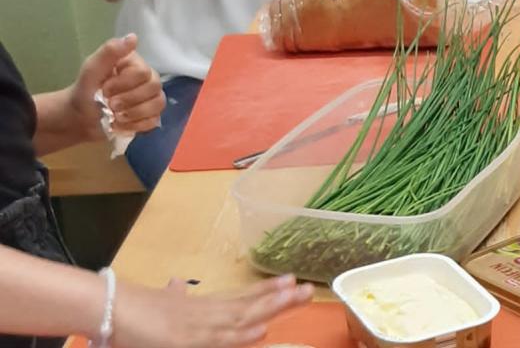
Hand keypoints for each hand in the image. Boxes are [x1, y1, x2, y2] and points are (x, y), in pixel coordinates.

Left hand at [70, 34, 164, 138]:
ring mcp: (151, 98)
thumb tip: (133, 37)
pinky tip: (121, 124)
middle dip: (129, 100)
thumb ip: (110, 51)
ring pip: (158, 105)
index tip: (104, 88)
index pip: (143, 73)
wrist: (80, 116)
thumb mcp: (92, 69)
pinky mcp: (151, 116)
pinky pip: (154, 121)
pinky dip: (135, 125)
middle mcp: (148, 78)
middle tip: (109, 104)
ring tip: (115, 116)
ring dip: (133, 114)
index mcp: (135, 64)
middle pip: (154, 88)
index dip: (123, 84)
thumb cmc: (85, 90)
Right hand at [110, 275, 313, 347]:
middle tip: (309, 289)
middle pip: (249, 305)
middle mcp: (205, 313)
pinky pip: (219, 340)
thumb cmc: (131, 309)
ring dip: (270, 308)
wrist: (107, 307)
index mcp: (200, 305)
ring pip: (242, 318)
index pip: (241, 298)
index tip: (290, 281)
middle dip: (280, 298)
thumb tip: (177, 284)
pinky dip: (240, 337)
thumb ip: (174, 297)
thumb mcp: (158, 302)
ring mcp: (198, 326)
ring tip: (296, 298)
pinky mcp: (187, 341)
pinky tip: (261, 332)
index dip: (267, 291)